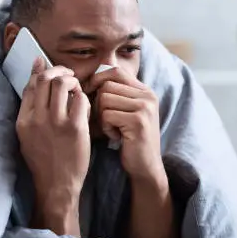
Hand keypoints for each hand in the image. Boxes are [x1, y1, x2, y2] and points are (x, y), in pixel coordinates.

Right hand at [16, 57, 90, 234]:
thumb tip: (34, 84)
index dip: (38, 70)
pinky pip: (80, 98)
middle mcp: (37, 119)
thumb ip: (30, 111)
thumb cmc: (44, 161)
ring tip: (76, 89)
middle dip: (58, 71)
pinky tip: (83, 104)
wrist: (57, 185)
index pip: (30, 85)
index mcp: (24, 120)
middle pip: (45, 79)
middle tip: (67, 76)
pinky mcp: (74, 128)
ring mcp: (56, 122)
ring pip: (62, 83)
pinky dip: (83, 96)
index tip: (45, 64)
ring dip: (72, 81)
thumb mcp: (28, 136)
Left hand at [85, 67, 164, 182]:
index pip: (115, 71)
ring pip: (104, 99)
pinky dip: (106, 128)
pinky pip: (107, 115)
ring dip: (102, 117)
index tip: (89, 94)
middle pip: (106, 85)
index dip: (98, 79)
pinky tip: (116, 136)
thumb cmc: (129, 140)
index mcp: (145, 90)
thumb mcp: (126, 112)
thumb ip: (115, 95)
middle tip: (106, 120)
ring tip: (113, 129)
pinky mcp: (138, 121)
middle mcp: (147, 96)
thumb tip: (88, 79)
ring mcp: (144, 108)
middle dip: (98, 103)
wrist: (146, 166)